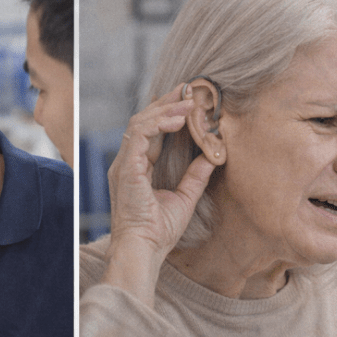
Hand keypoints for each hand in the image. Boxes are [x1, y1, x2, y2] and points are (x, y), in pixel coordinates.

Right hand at [104, 84, 215, 300]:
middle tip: (190, 89)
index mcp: (137, 168)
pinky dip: (158, 123)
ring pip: (140, 122)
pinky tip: (179, 119)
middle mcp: (128, 162)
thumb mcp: (185, 198)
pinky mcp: (126, 167)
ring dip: (166, 109)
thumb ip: (196, 176)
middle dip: (166, 102)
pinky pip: (139, 134)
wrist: (144, 248)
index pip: (151, 131)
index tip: (189, 99)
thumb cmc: (159, 231)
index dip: (168, 113)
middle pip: (143, 120)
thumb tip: (212, 156)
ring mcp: (124, 163)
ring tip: (189, 102)